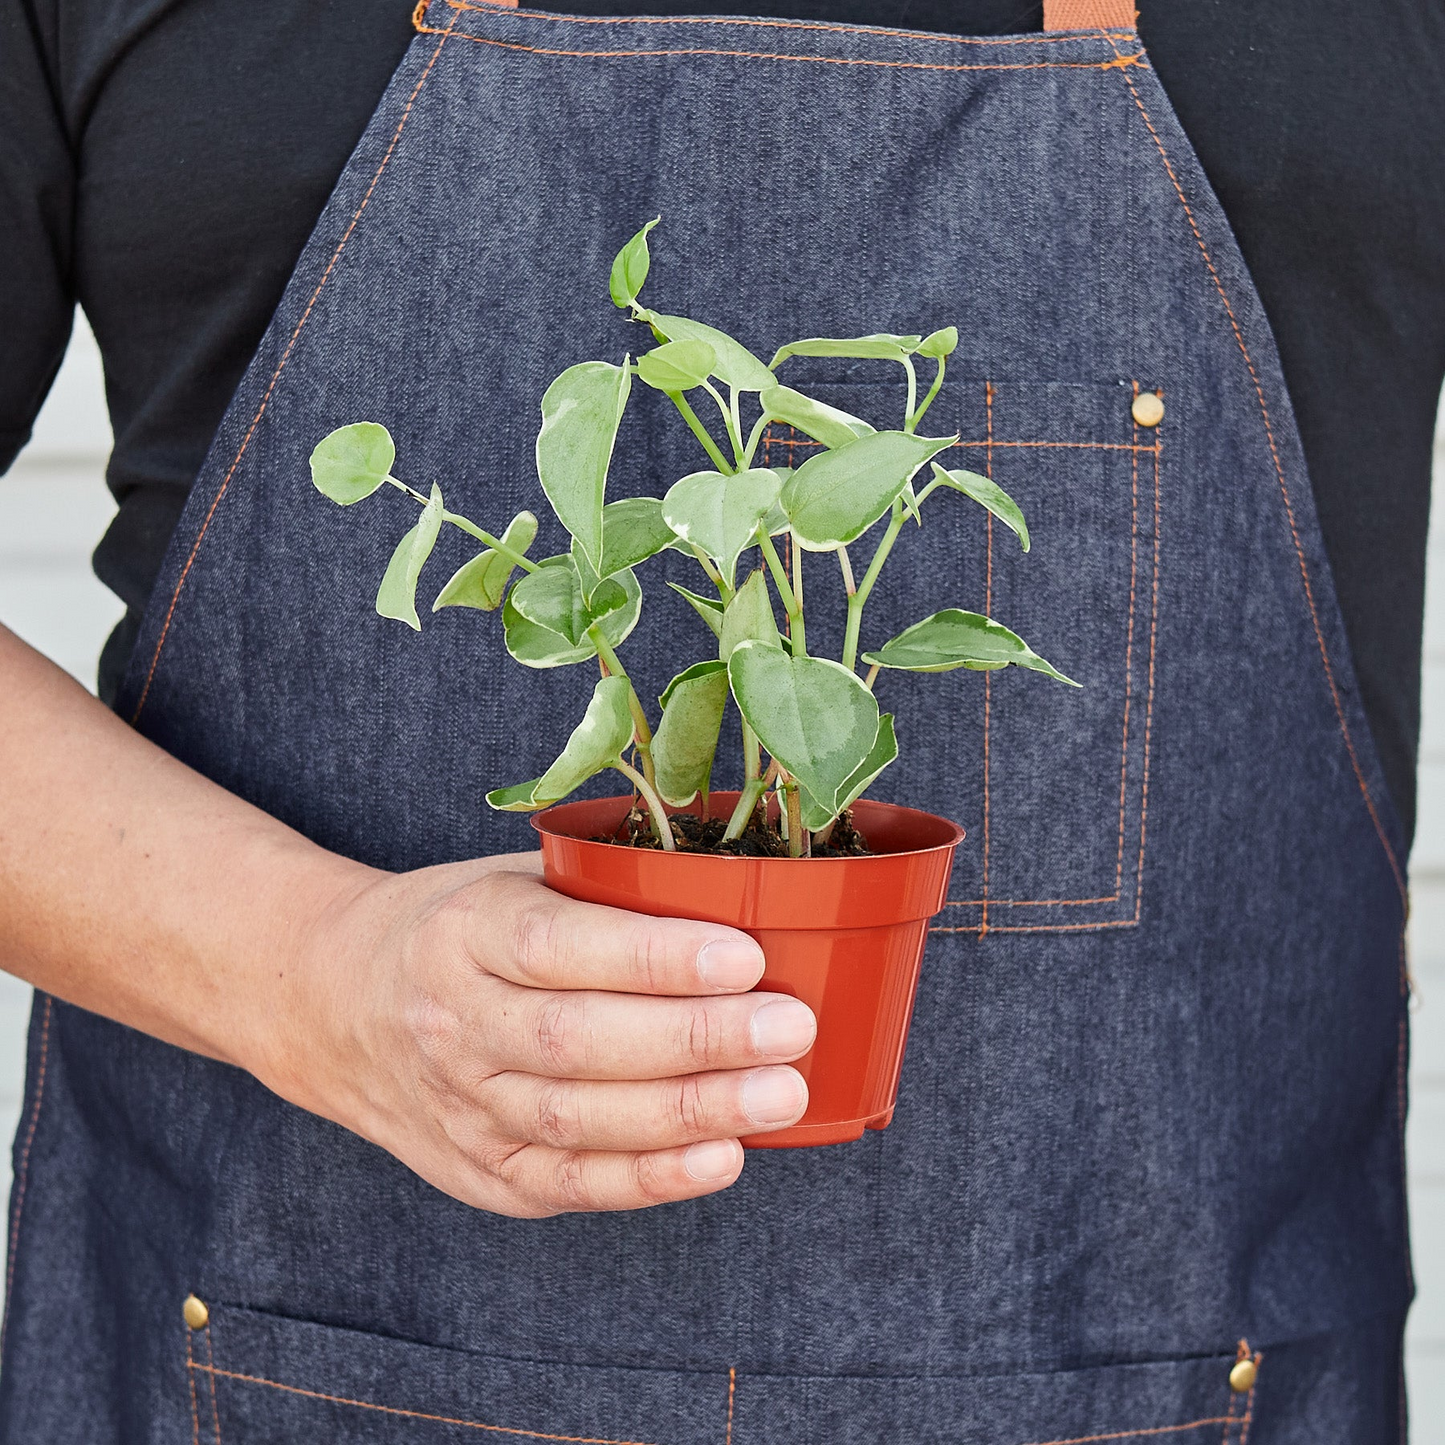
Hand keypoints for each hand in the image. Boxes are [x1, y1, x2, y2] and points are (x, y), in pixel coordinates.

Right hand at [267, 851, 815, 1217]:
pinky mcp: (477, 1169)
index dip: (655, 958)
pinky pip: (567, 1185)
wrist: (337, 1003)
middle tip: (790, 1030)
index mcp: (465, 930)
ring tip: (779, 1094)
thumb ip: (604, 893)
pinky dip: (649, 1180)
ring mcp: (460, 1104)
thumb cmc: (462, 928)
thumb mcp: (513, 879)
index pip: (560, 946)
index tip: (746, 957)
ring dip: (688, 1113)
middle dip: (695, 1040)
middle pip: (578, 1040)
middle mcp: (453, 1020)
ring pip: (577, 1120)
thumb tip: (747, 901)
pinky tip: (720, 1160)